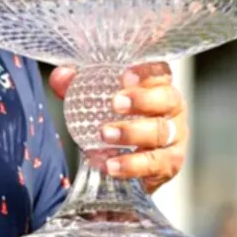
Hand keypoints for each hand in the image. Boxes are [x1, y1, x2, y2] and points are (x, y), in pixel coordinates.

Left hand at [49, 62, 186, 193]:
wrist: (127, 163)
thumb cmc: (114, 121)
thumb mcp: (95, 100)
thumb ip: (76, 85)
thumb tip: (60, 76)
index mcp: (158, 87)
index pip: (160, 72)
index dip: (147, 72)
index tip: (124, 76)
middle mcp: (172, 110)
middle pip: (167, 99)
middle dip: (142, 99)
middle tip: (115, 103)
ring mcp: (175, 138)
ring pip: (161, 132)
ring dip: (132, 132)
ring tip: (105, 134)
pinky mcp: (169, 164)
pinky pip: (154, 164)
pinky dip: (132, 164)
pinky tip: (111, 165)